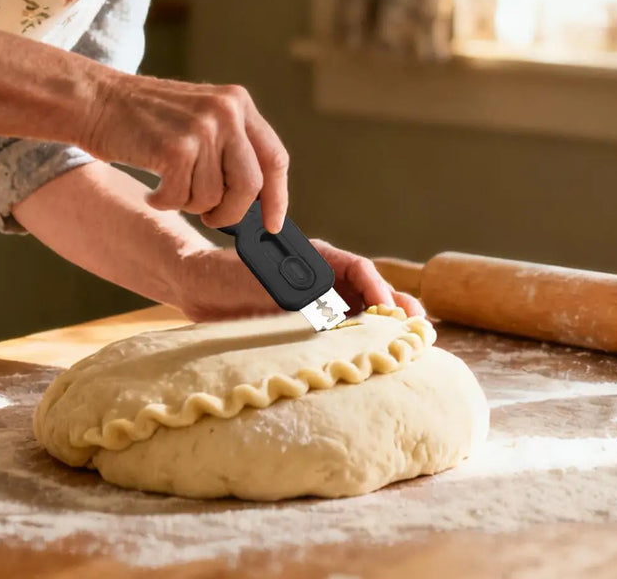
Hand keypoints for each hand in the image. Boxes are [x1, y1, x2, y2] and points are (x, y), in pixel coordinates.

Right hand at [83, 75, 288, 231]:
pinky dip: (164, 203)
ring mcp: (202, 129)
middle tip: (212, 218)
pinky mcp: (175, 149)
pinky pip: (182, 200)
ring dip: (190, 204)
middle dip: (233, 213)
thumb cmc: (145, 119)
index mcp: (238, 103)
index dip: (277, 197)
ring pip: (214, 197)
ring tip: (170, 186)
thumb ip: (231, 149)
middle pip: (251, 185)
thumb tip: (259, 205)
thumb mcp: (200, 118)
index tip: (272, 225)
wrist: (94, 99)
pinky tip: (152, 189)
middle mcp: (226, 112)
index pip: (275, 158)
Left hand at [173, 240, 424, 321]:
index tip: (387, 311)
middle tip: (419, 326)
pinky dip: (358, 341)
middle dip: (395, 307)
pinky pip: (338, 331)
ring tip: (408, 340)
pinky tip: (371, 357)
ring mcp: (316, 301)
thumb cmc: (228, 275)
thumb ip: (301, 295)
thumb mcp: (267, 281)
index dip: (378, 289)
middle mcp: (323, 278)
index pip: (360, 269)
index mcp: (318, 258)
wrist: (197, 287)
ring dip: (382, 326)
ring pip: (359, 312)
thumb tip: (337, 316)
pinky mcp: (305, 323)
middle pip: (369, 291)